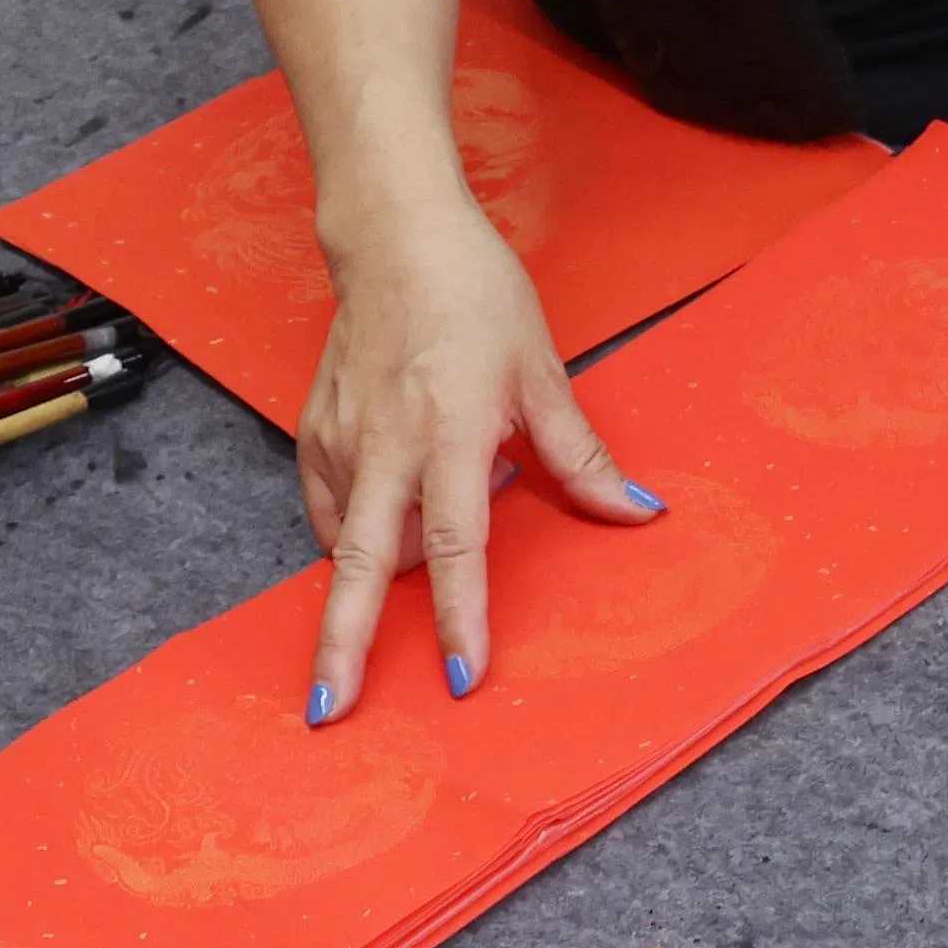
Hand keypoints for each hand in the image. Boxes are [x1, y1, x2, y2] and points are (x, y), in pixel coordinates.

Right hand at [300, 193, 654, 721]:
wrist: (394, 237)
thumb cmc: (475, 297)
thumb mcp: (542, 372)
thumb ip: (579, 455)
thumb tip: (635, 512)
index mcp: (449, 433)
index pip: (458, 545)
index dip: (461, 615)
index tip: (460, 675)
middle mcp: (385, 445)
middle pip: (362, 564)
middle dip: (343, 643)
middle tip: (331, 709)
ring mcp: (339, 439)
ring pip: (347, 540)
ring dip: (361, 586)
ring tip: (374, 617)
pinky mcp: (311, 430)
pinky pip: (328, 508)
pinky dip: (351, 535)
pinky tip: (377, 532)